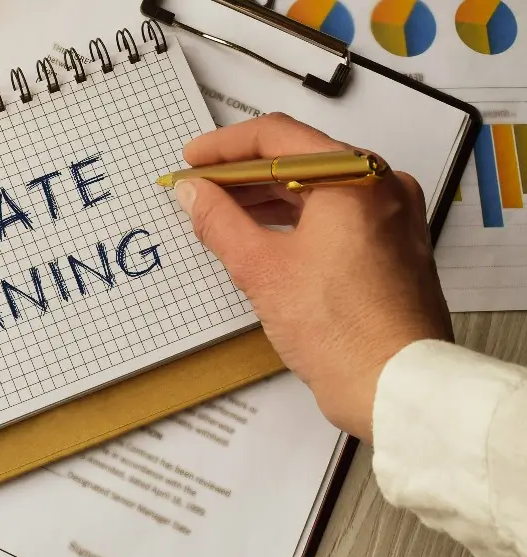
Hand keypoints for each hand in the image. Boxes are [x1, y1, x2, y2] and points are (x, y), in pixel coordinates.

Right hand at [176, 113, 452, 443]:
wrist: (396, 386)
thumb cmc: (341, 330)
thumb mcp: (261, 268)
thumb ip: (219, 220)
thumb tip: (193, 192)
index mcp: (354, 177)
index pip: (278, 137)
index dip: (225, 147)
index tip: (192, 160)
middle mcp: (381, 186)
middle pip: (299, 160)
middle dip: (242, 175)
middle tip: (199, 189)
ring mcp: (391, 217)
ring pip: (317, 189)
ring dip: (266, 197)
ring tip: (221, 214)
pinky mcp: (391, 248)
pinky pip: (336, 216)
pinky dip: (295, 219)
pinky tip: (262, 237)